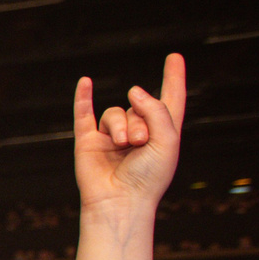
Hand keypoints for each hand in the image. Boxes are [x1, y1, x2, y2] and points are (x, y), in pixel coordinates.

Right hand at [71, 54, 184, 214]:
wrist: (120, 202)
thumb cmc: (149, 178)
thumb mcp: (167, 141)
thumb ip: (155, 110)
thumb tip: (132, 91)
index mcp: (161, 133)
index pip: (171, 99)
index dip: (173, 78)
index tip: (174, 58)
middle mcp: (137, 132)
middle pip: (138, 106)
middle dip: (140, 121)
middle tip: (140, 143)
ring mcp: (111, 137)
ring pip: (114, 113)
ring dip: (120, 126)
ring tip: (123, 144)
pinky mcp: (88, 141)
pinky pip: (84, 113)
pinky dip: (83, 97)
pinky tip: (86, 82)